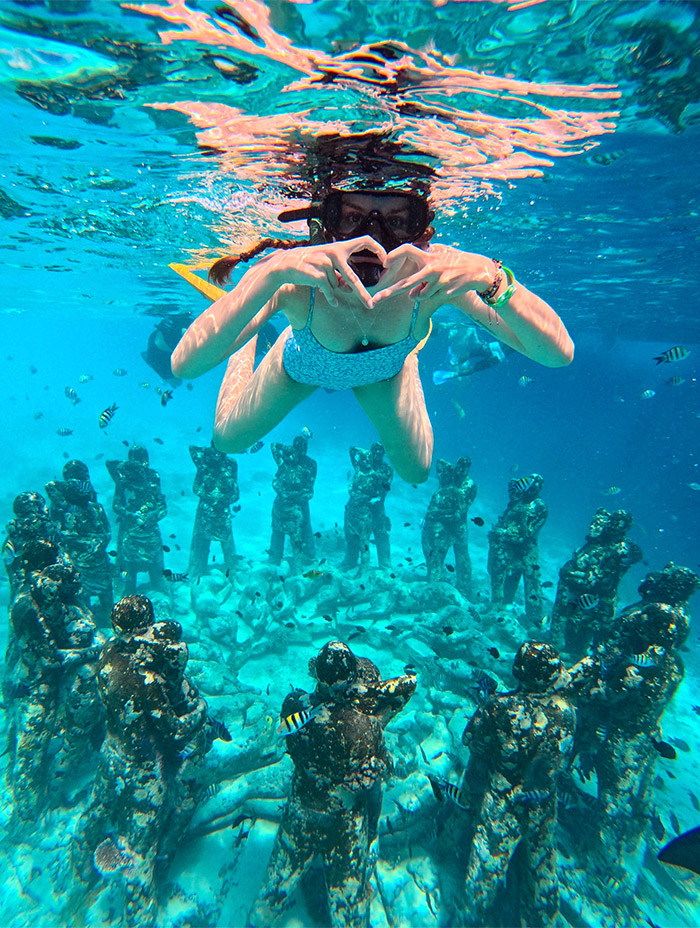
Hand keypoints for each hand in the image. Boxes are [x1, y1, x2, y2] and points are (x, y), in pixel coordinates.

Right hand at [271, 237, 386, 307]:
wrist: (285, 264)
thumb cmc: (309, 264)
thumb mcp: (326, 263)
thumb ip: (339, 272)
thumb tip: (349, 287)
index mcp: (340, 247)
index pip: (365, 240)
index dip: (378, 248)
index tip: (386, 260)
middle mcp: (335, 253)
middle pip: (353, 278)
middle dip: (362, 294)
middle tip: (370, 304)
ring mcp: (326, 263)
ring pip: (337, 286)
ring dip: (331, 289)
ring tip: (322, 285)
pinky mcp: (318, 275)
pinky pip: (329, 291)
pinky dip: (330, 297)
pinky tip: (330, 300)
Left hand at [372, 244, 490, 304]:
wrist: (479, 270)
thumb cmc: (456, 263)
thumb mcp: (440, 257)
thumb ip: (423, 268)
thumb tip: (411, 288)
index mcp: (429, 257)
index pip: (408, 250)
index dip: (395, 254)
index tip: (385, 263)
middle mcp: (432, 268)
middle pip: (406, 283)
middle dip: (390, 292)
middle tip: (376, 299)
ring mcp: (439, 281)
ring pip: (420, 295)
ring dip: (423, 293)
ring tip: (436, 284)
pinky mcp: (446, 291)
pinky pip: (432, 297)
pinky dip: (435, 295)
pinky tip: (446, 287)